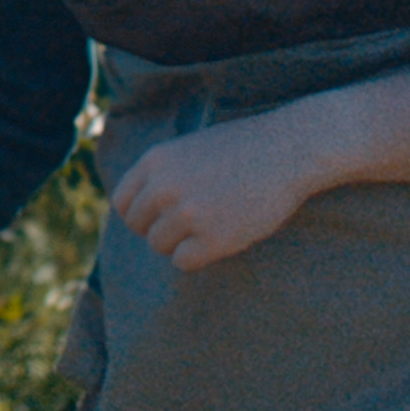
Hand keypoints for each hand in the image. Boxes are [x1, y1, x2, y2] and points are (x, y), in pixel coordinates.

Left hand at [111, 109, 313, 271]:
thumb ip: (162, 175)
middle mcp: (163, 187)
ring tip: (210, 224)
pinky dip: (198, 256)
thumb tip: (143, 210)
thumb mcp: (189, 150)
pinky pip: (184, 261)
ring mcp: (187, 214)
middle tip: (190, 223)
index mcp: (154, 161)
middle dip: (160, 229)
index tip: (160, 216)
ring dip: (181, 242)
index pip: (122, 203)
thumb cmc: (241, 149)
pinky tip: (220, 236)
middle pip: (139, 228)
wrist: (287, 150)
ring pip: (160, 246)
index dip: (140, 214)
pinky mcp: (212, 239)